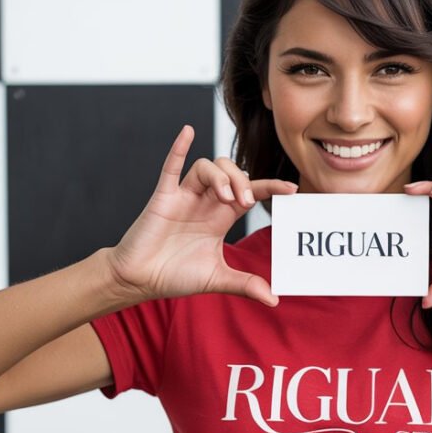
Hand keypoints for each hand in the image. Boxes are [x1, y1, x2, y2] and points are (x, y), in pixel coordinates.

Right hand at [106, 125, 296, 306]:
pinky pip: (171, 167)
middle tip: (246, 201)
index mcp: (220, 217)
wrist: (139, 280)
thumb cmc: (174, 274)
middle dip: (243, 181)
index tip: (292, 189)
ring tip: (226, 197)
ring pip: (207, 167)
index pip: (250, 193)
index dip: (271, 187)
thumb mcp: (217, 279)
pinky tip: (188, 131)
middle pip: (231, 172)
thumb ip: (246, 285)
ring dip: (221, 177)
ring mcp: (184, 197)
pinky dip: (179, 148)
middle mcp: (205, 202)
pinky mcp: (162, 197)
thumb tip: (275, 301)